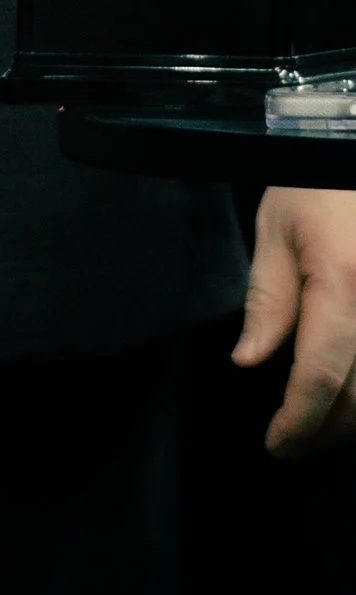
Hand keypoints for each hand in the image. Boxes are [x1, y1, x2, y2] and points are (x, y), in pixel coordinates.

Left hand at [234, 185, 355, 455]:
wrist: (354, 150)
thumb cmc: (317, 183)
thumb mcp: (276, 231)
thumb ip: (268, 301)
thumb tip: (249, 362)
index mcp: (343, 282)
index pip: (322, 374)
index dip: (300, 420)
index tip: (277, 444)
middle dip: (326, 431)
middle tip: (290, 444)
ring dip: (355, 420)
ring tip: (320, 427)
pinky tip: (351, 399)